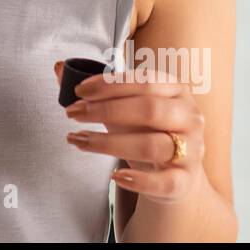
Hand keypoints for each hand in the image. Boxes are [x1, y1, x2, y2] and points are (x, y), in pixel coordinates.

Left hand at [54, 62, 206, 204]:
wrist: (177, 172)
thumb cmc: (147, 132)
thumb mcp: (124, 108)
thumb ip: (94, 90)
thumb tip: (58, 67)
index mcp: (176, 90)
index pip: (144, 81)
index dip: (108, 85)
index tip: (79, 91)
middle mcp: (189, 116)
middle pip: (149, 110)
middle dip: (105, 110)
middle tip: (73, 113)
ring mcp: (192, 149)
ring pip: (151, 145)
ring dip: (108, 143)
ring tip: (79, 140)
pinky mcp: (186, 180)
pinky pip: (165, 182)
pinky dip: (139, 180)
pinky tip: (115, 176)